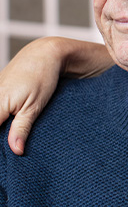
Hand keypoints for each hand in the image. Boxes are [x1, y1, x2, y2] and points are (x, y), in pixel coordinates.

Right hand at [0, 38, 60, 154]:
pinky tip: (11, 121)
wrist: (44, 53)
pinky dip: (3, 116)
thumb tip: (16, 151)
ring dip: (4, 125)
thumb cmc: (42, 76)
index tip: (9, 153)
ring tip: (16, 130)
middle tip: (18, 144)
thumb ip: (22, 128)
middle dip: (4, 135)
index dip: (2, 143)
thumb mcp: (35, 106)